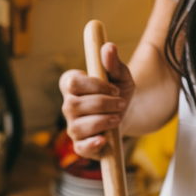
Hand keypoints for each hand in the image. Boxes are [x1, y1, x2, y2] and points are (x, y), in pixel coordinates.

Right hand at [59, 43, 134, 158]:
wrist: (128, 116)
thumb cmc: (119, 93)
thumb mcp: (121, 76)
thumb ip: (114, 64)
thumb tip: (108, 48)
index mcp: (72, 85)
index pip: (72, 83)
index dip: (94, 86)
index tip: (114, 89)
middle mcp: (68, 106)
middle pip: (73, 105)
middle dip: (101, 104)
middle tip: (121, 104)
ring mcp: (73, 127)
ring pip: (78, 126)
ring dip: (102, 121)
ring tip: (118, 118)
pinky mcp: (80, 145)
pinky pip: (80, 147)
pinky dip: (92, 144)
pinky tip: (104, 139)